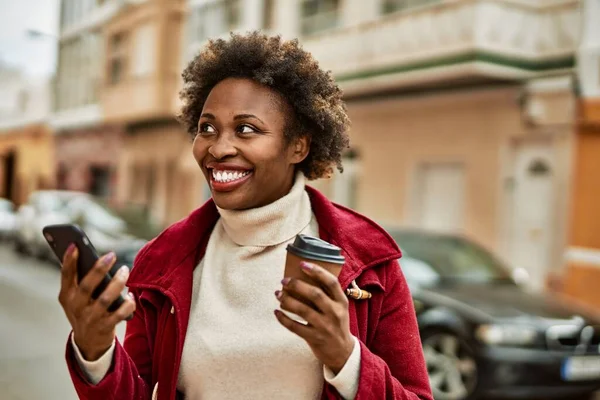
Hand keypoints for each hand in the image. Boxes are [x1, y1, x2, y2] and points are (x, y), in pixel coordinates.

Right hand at [58, 244, 135, 360]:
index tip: (74, 245)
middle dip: (99, 269)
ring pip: (105, 299)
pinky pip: (120, 313)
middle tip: (111, 255)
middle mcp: (76, 307)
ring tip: (125, 270)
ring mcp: (90, 318)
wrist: (88, 342)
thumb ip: (81, 281)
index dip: (69, 261)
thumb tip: (93, 257)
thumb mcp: (76, 298)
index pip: (66, 276)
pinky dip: (128, 303)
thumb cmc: (84, 310)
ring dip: (117, 283)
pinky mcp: (104, 327)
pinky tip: (131, 296)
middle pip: (87, 286)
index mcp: (66, 296)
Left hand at [275, 262, 353, 373]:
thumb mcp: (339, 308)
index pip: (331, 283)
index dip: (317, 272)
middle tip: (284, 280)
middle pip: (315, 294)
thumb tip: (303, 275)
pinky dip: (283, 319)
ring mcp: (325, 327)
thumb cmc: (336, 324)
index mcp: (342, 302)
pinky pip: (295, 327)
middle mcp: (334, 313)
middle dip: (297, 285)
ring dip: (287, 300)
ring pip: (303, 310)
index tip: (302, 264)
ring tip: (278, 294)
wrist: (342, 352)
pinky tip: (276, 312)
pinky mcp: (314, 338)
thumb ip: (327, 294)